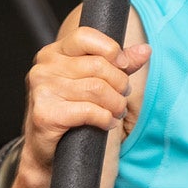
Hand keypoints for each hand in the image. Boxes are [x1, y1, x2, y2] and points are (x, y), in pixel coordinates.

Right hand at [20, 24, 150, 173]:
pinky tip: (106, 123)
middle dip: (120, 84)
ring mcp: (42, 91)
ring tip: (116, 111)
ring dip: (116, 104)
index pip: (86, 36)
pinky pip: (91, 111)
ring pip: (98, 89)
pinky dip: (106, 119)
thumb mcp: (93, 81)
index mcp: (53, 53)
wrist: (47, 150)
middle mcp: (44, 68)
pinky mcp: (46, 114)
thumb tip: (145, 50)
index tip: (122, 66)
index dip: (112, 50)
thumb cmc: (70, 110)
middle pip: (98, 66)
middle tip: (121, 97)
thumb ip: (118, 64)